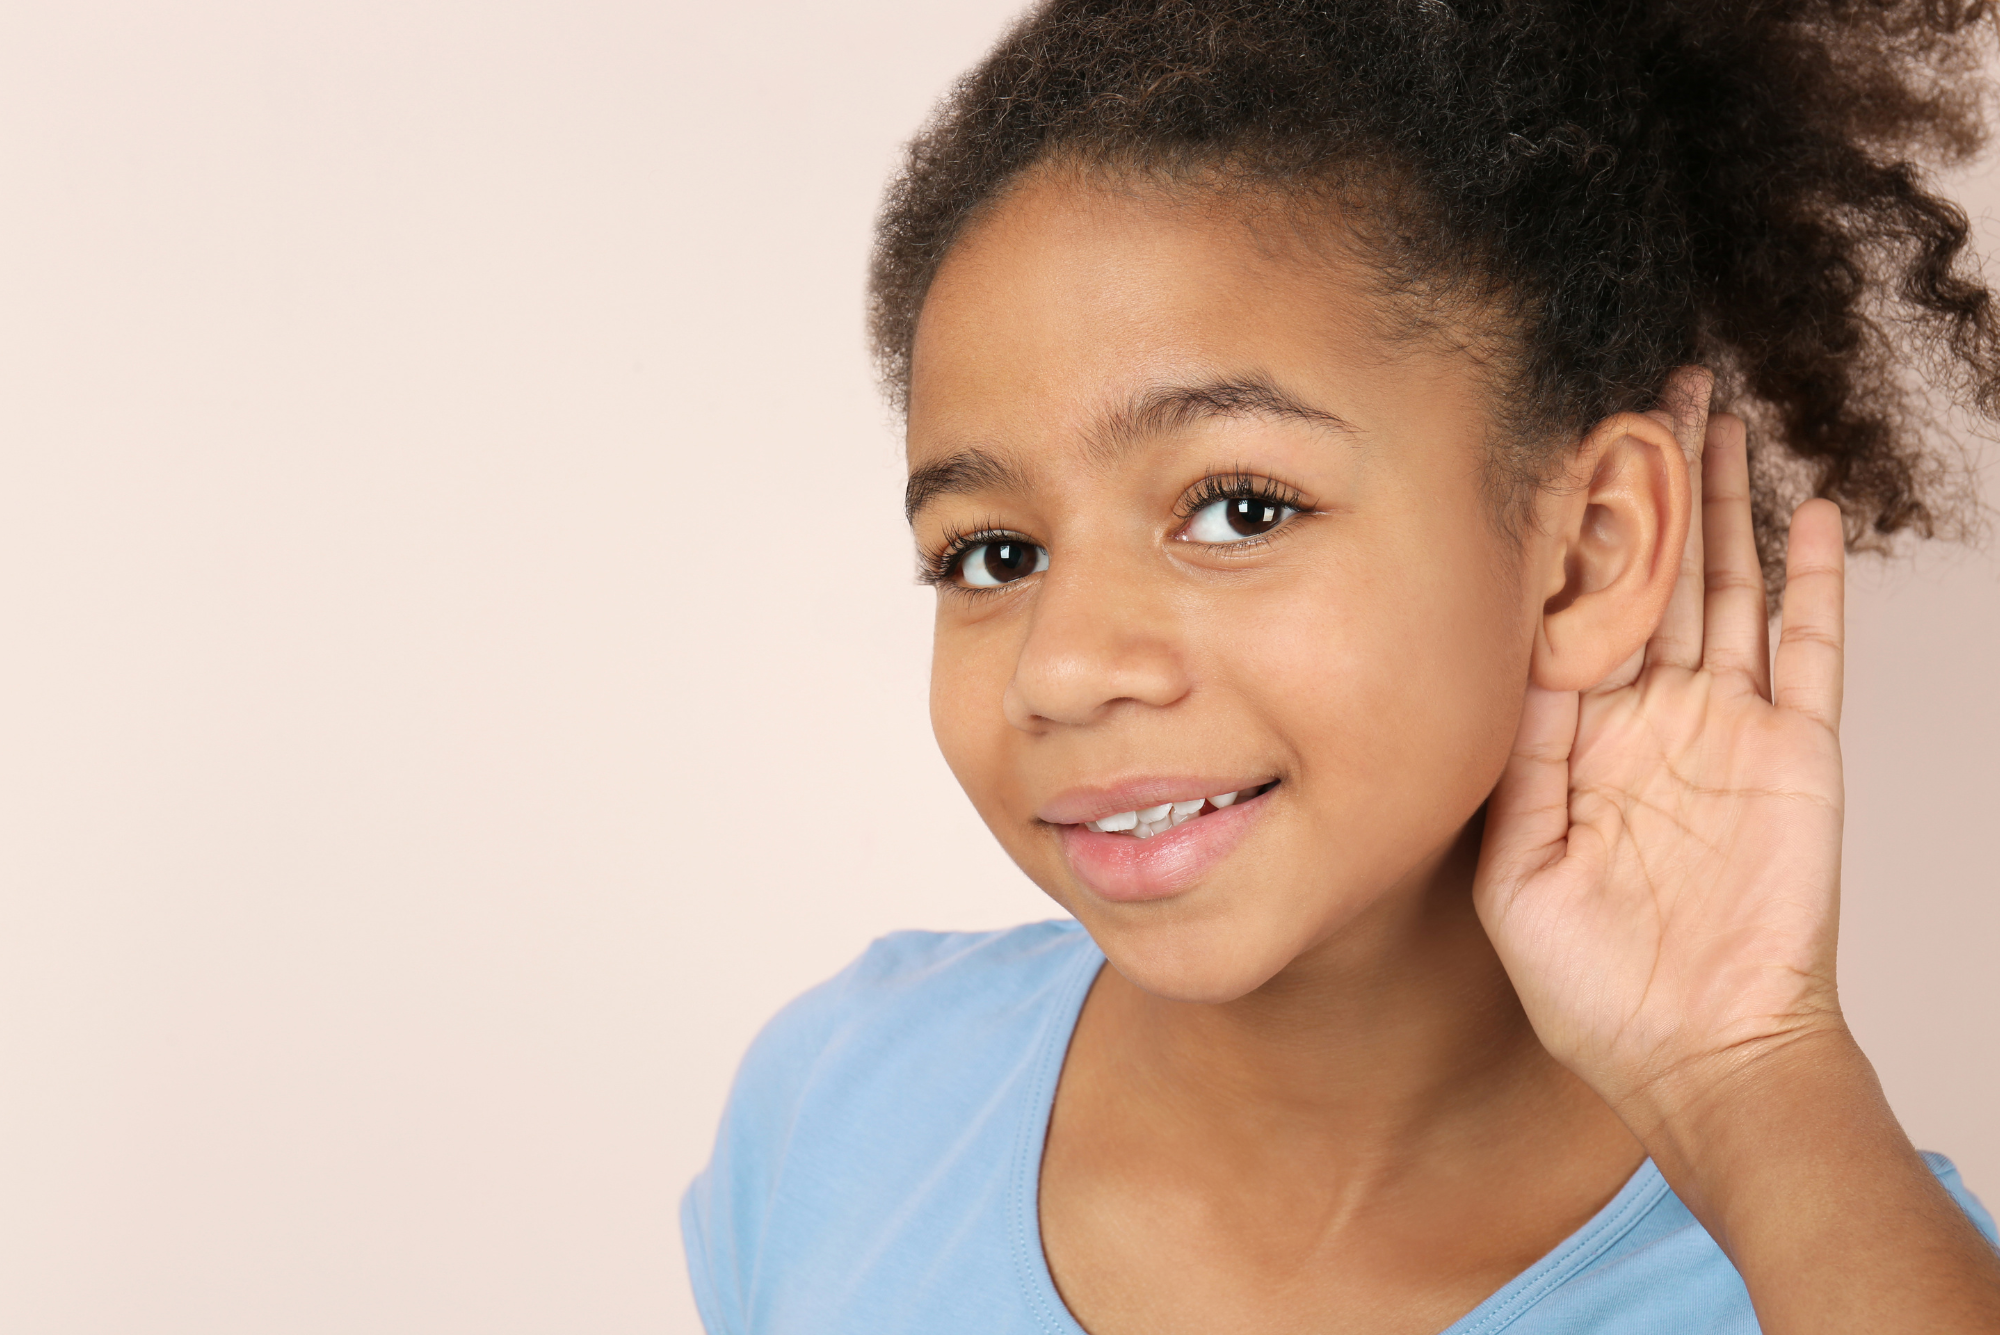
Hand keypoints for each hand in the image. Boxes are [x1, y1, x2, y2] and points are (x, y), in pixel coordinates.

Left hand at [1473, 375, 1849, 1130]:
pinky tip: (1801, 510)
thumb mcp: (1518, 872)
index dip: (1564, 533)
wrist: (1698, 1052)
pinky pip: (1811, 648)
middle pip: (1651, 573)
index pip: (1569, 611)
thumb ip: (1519, 767)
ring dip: (1722, 503)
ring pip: (1726, 587)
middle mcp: (1650, 716)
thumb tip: (1511, 666)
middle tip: (1640, 386)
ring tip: (1714, 412)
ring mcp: (1728, 726)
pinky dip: (1812, 580)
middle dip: (1648, 483)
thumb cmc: (1592, 986)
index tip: (1549, 450)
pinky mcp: (1798, 749)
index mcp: (1576, 739)